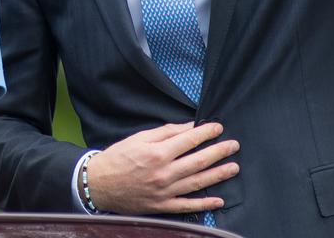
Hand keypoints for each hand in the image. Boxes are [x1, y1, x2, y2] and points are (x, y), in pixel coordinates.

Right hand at [87, 122, 238, 214]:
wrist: (99, 184)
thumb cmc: (117, 158)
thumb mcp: (138, 138)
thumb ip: (164, 132)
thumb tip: (187, 127)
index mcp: (157, 153)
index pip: (189, 140)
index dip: (206, 132)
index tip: (218, 127)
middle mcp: (163, 173)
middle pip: (198, 160)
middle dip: (219, 151)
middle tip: (234, 145)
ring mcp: (164, 192)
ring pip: (198, 182)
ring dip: (218, 174)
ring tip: (234, 167)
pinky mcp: (162, 206)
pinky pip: (187, 206)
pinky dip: (204, 204)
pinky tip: (218, 200)